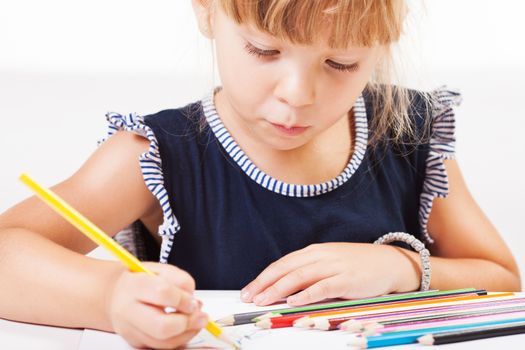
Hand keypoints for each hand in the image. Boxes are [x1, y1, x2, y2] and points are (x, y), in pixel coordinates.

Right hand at [106, 262, 207, 348]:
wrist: (115, 295)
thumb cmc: (141, 280)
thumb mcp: (160, 269)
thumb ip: (179, 279)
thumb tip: (192, 298)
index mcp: (135, 285)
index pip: (162, 293)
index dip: (183, 299)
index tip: (193, 301)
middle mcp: (129, 310)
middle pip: (161, 326)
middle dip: (187, 322)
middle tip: (201, 315)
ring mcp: (130, 330)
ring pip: (164, 342)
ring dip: (188, 332)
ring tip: (198, 320)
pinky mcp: (136, 342)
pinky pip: (162, 346)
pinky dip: (180, 338)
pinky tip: (187, 327)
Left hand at [241, 243, 418, 306]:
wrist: (390, 262)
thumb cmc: (357, 265)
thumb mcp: (330, 263)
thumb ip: (310, 272)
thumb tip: (284, 288)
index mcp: (314, 251)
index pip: (283, 263)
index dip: (264, 277)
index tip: (249, 290)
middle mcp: (321, 256)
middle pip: (286, 269)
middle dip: (265, 283)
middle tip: (249, 297)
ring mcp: (334, 266)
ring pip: (300, 276)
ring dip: (278, 289)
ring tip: (263, 300)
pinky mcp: (347, 279)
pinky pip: (322, 287)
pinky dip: (306, 294)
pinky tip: (293, 301)